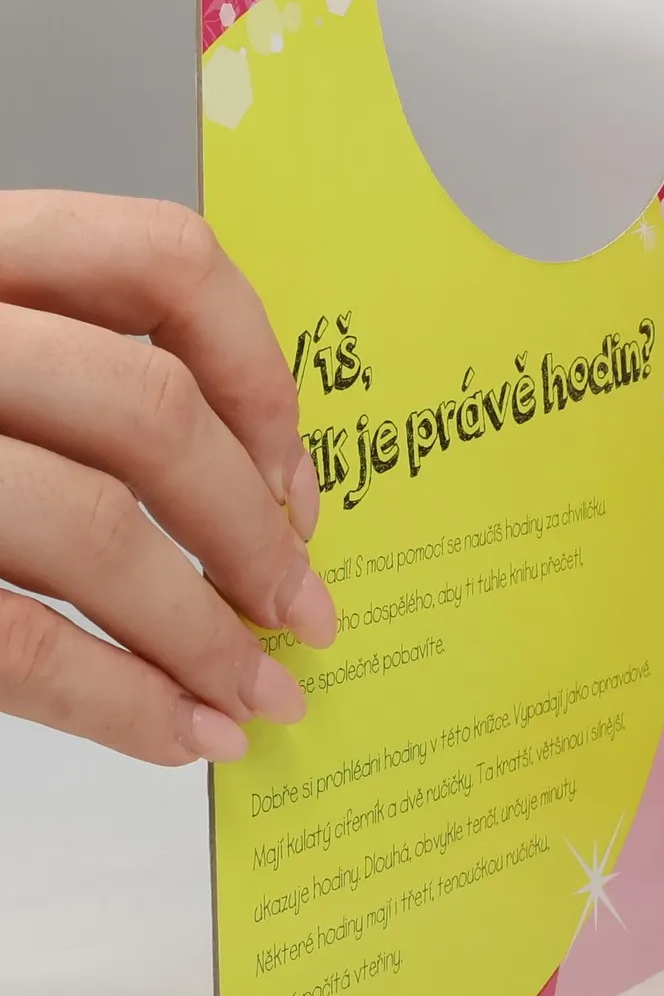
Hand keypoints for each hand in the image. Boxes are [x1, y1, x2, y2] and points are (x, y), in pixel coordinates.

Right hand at [0, 193, 333, 765]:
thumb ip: (70, 374)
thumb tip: (258, 493)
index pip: (161, 260)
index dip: (258, 370)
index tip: (291, 470)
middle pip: (148, 412)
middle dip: (251, 531)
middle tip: (303, 610)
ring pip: (90, 529)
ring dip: (202, 635)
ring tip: (258, 696)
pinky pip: (8, 640)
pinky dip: (119, 701)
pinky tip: (181, 735)